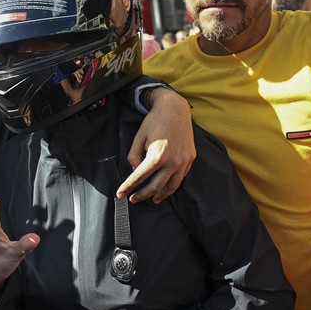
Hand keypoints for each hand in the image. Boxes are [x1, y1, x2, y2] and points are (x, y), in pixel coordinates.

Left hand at [120, 87, 195, 203]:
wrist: (175, 109)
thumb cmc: (154, 121)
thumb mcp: (139, 137)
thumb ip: (134, 157)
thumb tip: (135, 172)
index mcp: (157, 156)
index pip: (139, 176)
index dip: (128, 186)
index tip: (120, 194)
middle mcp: (172, 162)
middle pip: (155, 186)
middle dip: (142, 195)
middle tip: (133, 200)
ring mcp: (183, 162)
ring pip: (171, 186)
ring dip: (160, 195)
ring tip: (152, 200)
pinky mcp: (190, 159)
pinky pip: (181, 178)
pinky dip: (172, 186)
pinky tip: (166, 188)